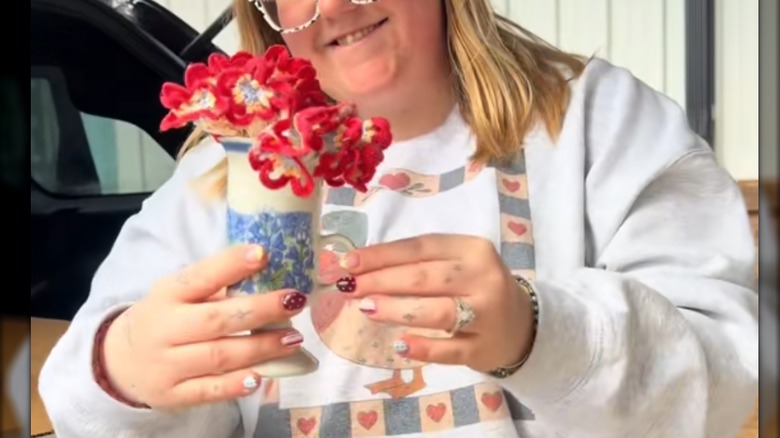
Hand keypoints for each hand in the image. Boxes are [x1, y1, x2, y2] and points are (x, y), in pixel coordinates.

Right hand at [102, 244, 307, 409]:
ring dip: (261, 347)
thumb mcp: (179, 294)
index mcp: (168, 294)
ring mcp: (167, 364)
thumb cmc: (166, 318)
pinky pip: (210, 390)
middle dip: (260, 309)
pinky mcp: (173, 394)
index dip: (231, 265)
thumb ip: (216, 285)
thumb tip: (268, 270)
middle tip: (295, 301)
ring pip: (219, 356)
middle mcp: (165, 329)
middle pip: (216, 319)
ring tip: (293, 339)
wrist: (120, 361)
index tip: (263, 253)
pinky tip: (262, 376)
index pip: (200, 276)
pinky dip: (237, 384)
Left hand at [337, 234, 534, 372]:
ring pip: (438, 311)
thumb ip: (417, 264)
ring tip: (367, 308)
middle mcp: (483, 278)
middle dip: (382, 281)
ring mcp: (486, 314)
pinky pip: (450, 349)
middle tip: (350, 288)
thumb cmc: (476, 289)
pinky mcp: (483, 348)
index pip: (421, 247)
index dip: (382, 255)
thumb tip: (360, 267)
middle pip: (425, 277)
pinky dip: (424, 347)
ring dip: (398, 309)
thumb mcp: (457, 266)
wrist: (522, 326)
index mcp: (473, 249)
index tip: (349, 263)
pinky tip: (401, 345)